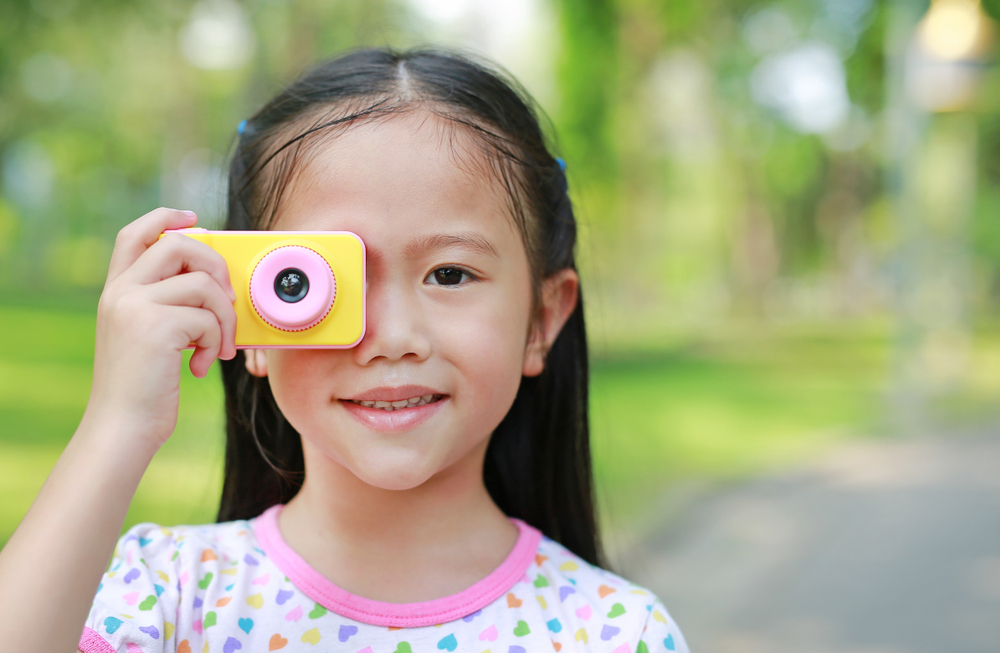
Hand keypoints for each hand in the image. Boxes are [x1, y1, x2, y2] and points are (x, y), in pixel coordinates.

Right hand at [83, 208, 236, 449]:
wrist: (122, 427)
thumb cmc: (143, 388)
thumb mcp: (145, 336)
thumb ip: (164, 304)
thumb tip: (212, 281)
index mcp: (116, 291)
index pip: (135, 234)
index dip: (166, 217)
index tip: (196, 219)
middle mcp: (121, 292)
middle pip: (179, 244)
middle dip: (216, 267)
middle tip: (225, 301)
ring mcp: (135, 307)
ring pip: (204, 283)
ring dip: (223, 318)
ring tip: (216, 348)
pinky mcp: (155, 327)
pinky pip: (207, 318)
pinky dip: (216, 342)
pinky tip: (201, 365)